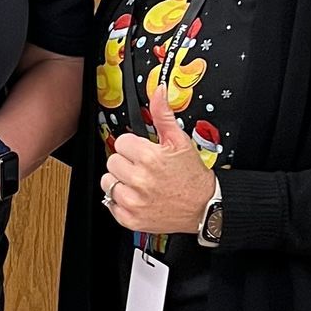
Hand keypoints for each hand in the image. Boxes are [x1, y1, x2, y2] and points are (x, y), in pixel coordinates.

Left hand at [102, 92, 216, 234]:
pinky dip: (120, 201)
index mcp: (149, 158)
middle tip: (142, 168)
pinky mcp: (130, 218)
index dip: (133, 146)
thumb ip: (163, 115)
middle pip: (112, 161)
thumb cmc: (192, 177)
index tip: (142, 153)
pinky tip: (137, 197)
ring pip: (107, 182)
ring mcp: (133, 201)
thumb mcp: (180, 141)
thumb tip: (158, 92)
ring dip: (120, 181)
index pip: (121, 142)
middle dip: (126, 163)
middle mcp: (139, 180)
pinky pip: (110, 203)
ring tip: (138, 183)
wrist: (203, 206)